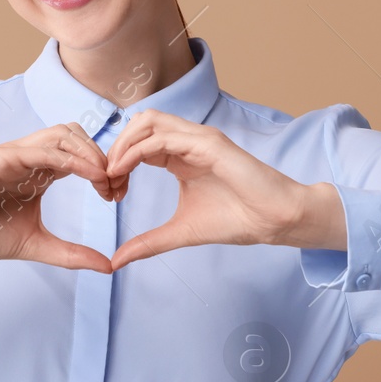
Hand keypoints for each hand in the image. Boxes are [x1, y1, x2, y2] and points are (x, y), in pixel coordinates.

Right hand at [0, 122, 124, 272]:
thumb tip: (108, 266)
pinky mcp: (2, 157)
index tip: (117, 195)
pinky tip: (90, 176)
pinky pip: (44, 149)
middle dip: (101, 156)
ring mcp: (15, 154)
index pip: (79, 155)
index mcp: (38, 172)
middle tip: (115, 186)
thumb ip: (72, 254)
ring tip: (105, 179)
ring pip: (63, 134)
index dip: (103, 169)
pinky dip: (72, 159)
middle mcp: (28, 157)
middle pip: (76, 136)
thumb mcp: (38, 245)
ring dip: (90, 153)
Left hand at [105, 109, 345, 270]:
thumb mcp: (180, 232)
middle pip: (138, 124)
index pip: (137, 142)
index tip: (108, 191)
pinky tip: (123, 170)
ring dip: (123, 144)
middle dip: (115, 147)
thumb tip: (116, 260)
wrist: (274, 220)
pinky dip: (137, 150)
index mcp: (179, 155)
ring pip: (147, 121)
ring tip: (111, 173)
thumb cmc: (236, 220)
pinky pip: (163, 137)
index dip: (116, 161)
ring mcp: (198, 138)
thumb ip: (148, 243)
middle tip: (105, 180)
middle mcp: (187, 140)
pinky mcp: (209, 143)